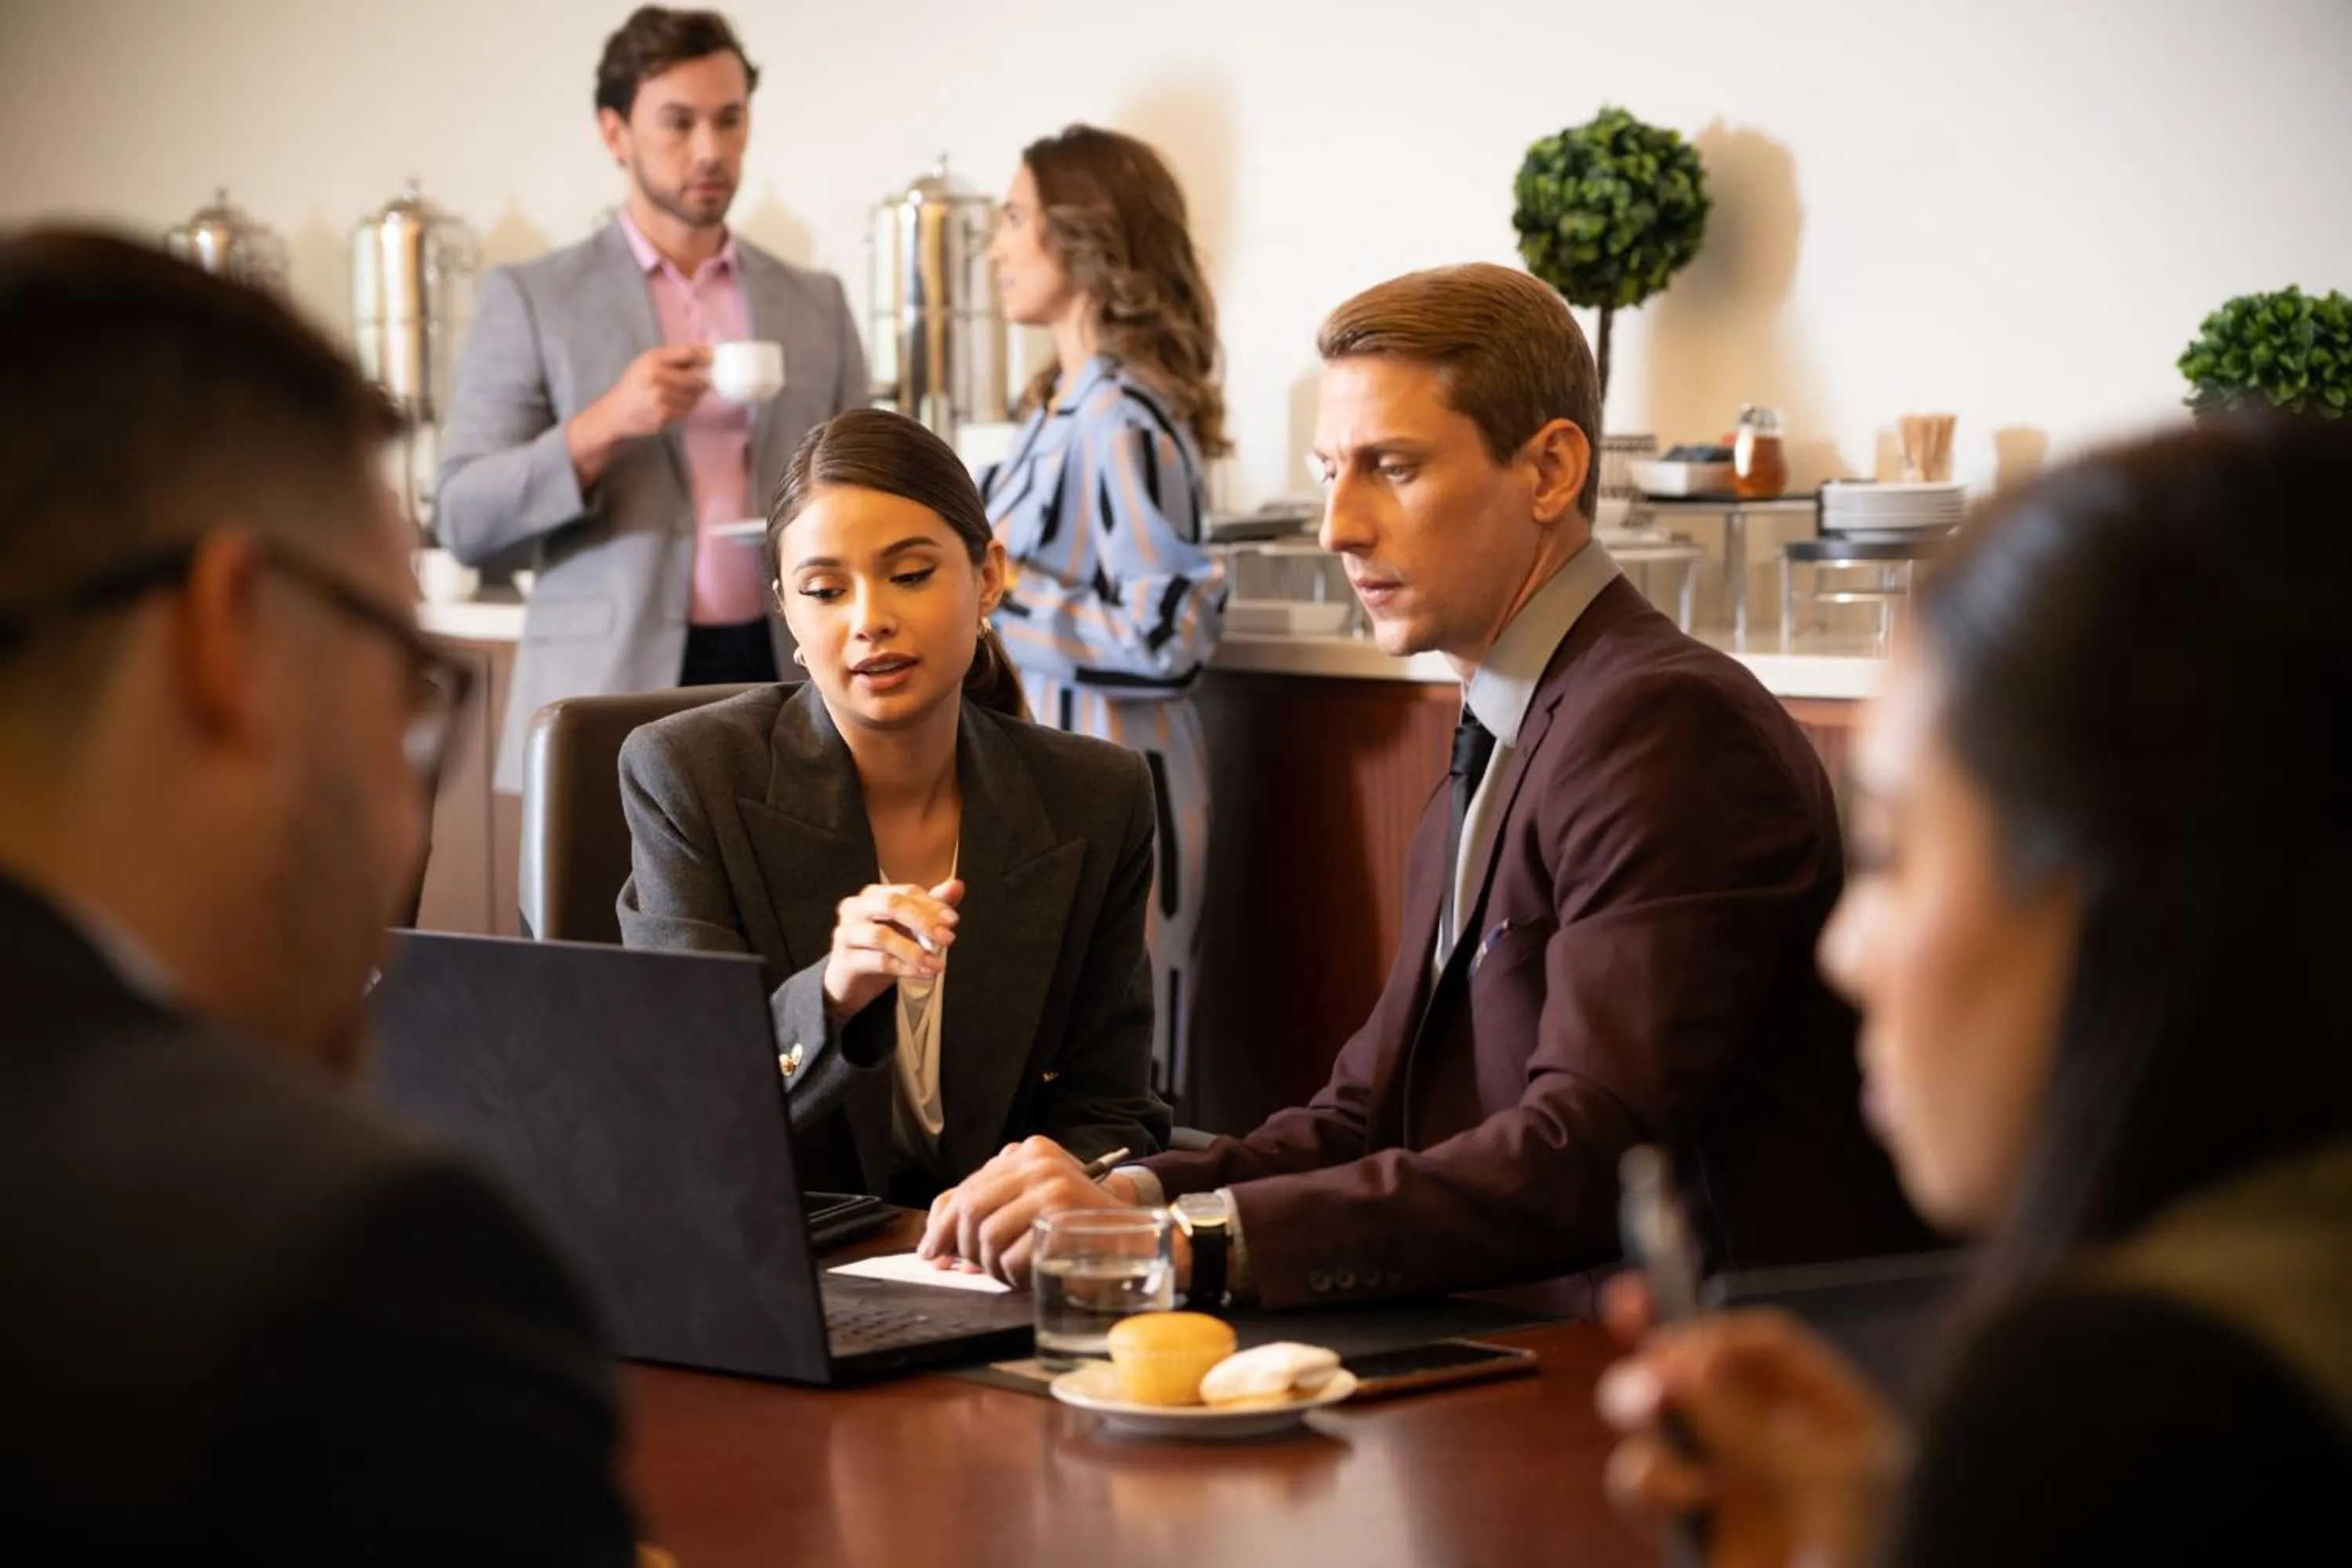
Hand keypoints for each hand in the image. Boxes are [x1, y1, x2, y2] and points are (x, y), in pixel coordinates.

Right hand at [565, 344, 710, 485]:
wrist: (614, 414)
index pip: (688, 353)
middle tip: (702, 382)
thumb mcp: (646, 363)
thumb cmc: (634, 385)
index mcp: (652, 359)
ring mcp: (661, 399)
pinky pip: (688, 411)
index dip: (706, 356)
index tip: (713, 359)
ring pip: (695, 397)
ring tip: (681, 394)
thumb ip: (673, 358)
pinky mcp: (665, 417)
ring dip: (695, 396)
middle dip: (703, 381)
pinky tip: (674, 405)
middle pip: (697, 378)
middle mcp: (657, 377)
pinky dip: (686, 408)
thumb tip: (707, 352)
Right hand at [821, 879, 961, 1023]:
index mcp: (872, 895)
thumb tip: (956, 886)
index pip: (906, 892)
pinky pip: (878, 961)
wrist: (850, 980)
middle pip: (891, 905)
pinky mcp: (845, 960)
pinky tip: (922, 973)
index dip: (932, 905)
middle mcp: (855, 908)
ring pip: (882, 937)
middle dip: (923, 921)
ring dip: (915, 951)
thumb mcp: (907, 928)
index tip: (952, 920)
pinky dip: (905, 968)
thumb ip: (930, 907)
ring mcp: (847, 933)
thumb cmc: (879, 949)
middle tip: (947, 938)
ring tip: (937, 963)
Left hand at [916, 1136, 1142, 1287]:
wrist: (1138, 1240)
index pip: (966, 1187)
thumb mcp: (1032, 1206)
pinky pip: (1010, 1256)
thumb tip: (937, 1241)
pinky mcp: (1060, 1215)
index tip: (931, 1250)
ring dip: (991, 1265)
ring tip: (1010, 1272)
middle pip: (969, 1208)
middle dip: (960, 1246)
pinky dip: (1013, 1275)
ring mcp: (1050, 1185)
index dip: (941, 1223)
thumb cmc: (1080, 1228)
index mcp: (1028, 1152)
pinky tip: (1030, 1275)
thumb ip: (990, 1210)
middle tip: (962, 1269)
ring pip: (985, 1235)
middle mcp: (1037, 1161)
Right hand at [1597, 1276, 1905, 1567]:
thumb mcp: (1826, 1486)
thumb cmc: (1877, 1555)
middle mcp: (1777, 1447)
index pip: (1767, 1348)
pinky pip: (1648, 1489)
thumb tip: (1681, 1367)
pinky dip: (1647, 1482)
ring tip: (1647, 1417)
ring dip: (1641, 1416)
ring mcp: (1735, 1490)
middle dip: (1661, 1364)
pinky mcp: (1698, 1534)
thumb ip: (1748, 1426)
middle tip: (1648, 1374)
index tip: (1683, 1344)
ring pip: (1662, 1427)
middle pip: (1702, 1374)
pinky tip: (1682, 1497)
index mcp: (1833, 1422)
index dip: (1719, 1334)